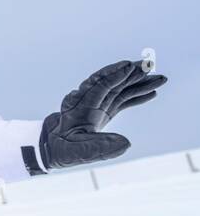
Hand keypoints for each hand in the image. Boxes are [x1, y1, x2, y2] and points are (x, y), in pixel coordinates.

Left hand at [39, 60, 167, 169]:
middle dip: (130, 73)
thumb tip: (126, 144)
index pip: (98, 86)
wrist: (55, 147)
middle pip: (111, 82)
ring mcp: (98, 104)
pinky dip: (136, 96)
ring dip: (139, 83)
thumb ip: (99, 148)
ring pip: (120, 89)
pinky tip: (152, 92)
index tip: (130, 67)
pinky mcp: (104, 110)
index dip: (114, 76)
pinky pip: (122, 100)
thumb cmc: (64, 149)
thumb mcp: (79, 151)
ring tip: (160, 78)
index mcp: (80, 106)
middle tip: (150, 65)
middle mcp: (89, 100)